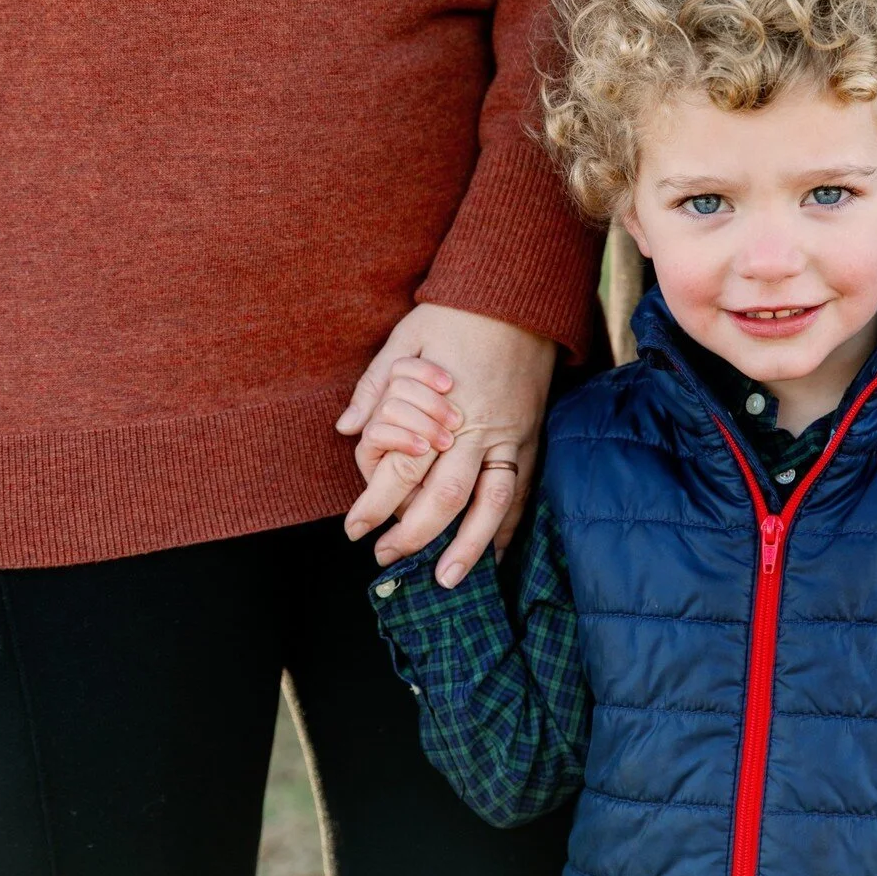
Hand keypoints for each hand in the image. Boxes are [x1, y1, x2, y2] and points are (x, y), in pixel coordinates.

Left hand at [337, 304, 556, 586]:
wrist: (520, 296)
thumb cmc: (457, 314)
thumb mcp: (406, 338)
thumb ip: (375, 386)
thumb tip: (346, 427)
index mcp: (442, 407)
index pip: (404, 469)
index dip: (376, 503)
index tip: (354, 529)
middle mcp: (477, 430)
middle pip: (445, 497)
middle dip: (415, 534)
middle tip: (387, 559)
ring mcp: (509, 437)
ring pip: (491, 504)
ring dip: (468, 547)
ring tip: (444, 579)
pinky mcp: (530, 438)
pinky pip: (521, 492)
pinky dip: (509, 527)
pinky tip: (496, 555)